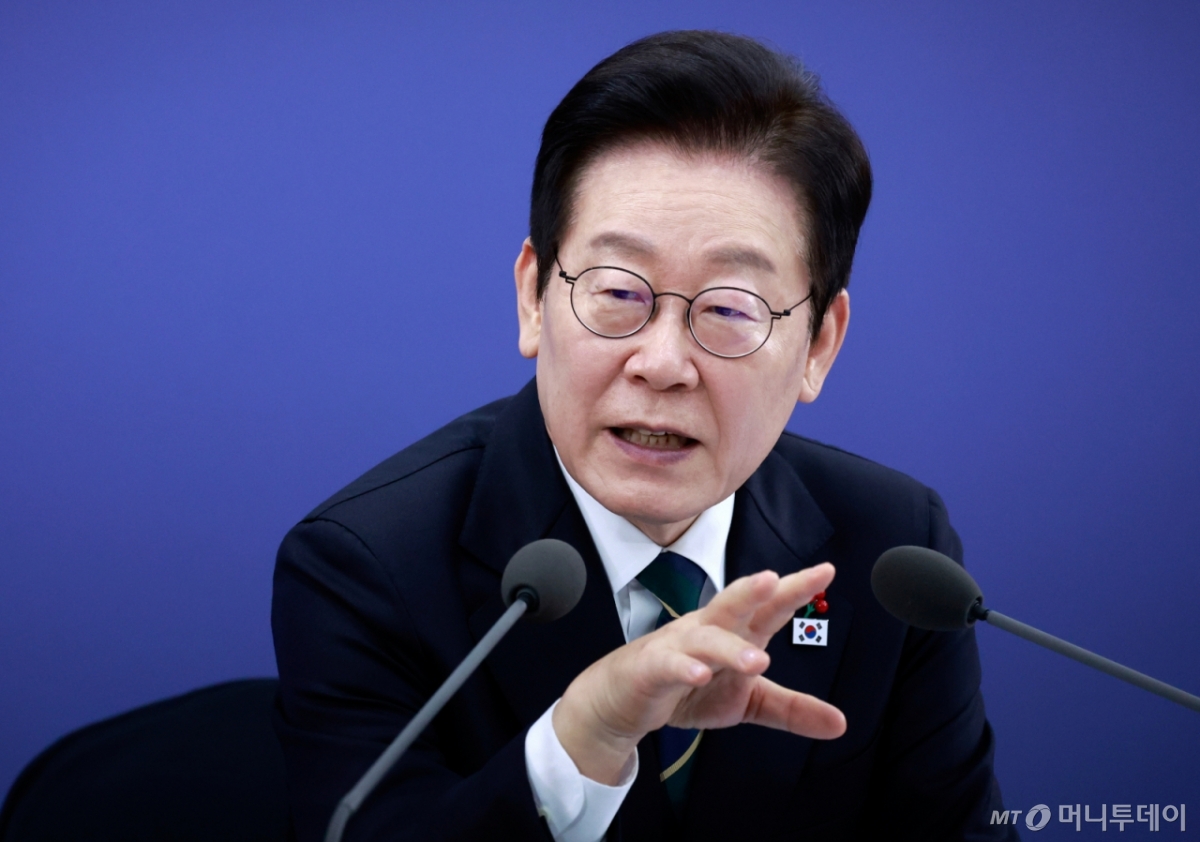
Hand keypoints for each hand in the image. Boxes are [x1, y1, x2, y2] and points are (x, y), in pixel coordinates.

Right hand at [552, 563, 845, 783]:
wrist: (622, 701)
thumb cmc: (686, 689)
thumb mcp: (745, 703)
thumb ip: (790, 710)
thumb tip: (840, 724)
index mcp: (734, 633)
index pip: (767, 607)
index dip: (794, 589)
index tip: (825, 570)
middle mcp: (708, 630)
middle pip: (732, 604)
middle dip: (754, 591)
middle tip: (777, 580)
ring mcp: (678, 646)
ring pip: (704, 637)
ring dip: (729, 647)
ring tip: (758, 660)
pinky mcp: (651, 668)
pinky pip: (668, 665)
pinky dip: (683, 668)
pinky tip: (698, 675)